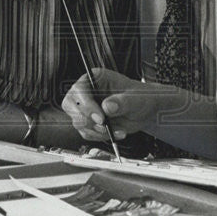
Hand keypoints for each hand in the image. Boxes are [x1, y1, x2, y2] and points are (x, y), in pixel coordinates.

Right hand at [62, 68, 176, 141]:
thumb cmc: (141, 97)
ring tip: (117, 129)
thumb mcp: (136, 98)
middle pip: (70, 106)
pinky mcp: (90, 122)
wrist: (146, 109)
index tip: (101, 118)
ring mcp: (86, 108)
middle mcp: (87, 92)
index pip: (79, 90)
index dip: (86, 105)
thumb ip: (122, 102)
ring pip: (78, 122)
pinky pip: (87, 133)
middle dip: (86, 119)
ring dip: (96, 131)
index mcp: (95, 78)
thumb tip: (108, 106)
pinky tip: (117, 132)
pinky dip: (101, 137)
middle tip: (104, 126)